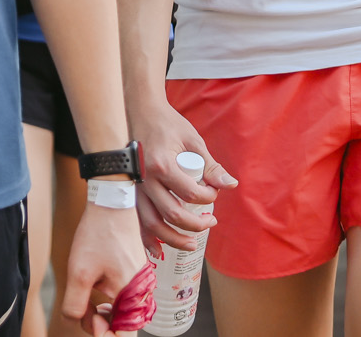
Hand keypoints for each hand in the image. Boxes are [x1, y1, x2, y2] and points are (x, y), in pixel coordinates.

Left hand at [59, 198, 153, 336]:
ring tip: (88, 306)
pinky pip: (124, 301)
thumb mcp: (78, 273)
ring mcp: (140, 284)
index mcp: (131, 294)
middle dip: (101, 327)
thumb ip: (75, 307)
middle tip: (85, 313)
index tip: (90, 324)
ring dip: (104, 317)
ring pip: (123, 315)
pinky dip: (109, 305)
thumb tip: (80, 322)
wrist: (111, 203)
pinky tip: (95, 295)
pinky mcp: (135, 276)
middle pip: (124, 328)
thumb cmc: (97, 235)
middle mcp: (141, 292)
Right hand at [128, 97, 236, 249]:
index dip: (208, 199)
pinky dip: (146, 237)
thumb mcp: (193, 140)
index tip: (214, 194)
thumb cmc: (168, 124)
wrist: (140, 111)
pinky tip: (158, 249)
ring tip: (191, 244)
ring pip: (151, 223)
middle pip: (171, 213)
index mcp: (162, 164)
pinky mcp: (130, 190)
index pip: (190, 193)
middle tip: (210, 223)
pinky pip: (136, 220)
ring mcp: (135, 186)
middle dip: (194, 224)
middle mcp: (145, 178)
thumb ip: (210, 165)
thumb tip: (230, 185)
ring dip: (172, 238)